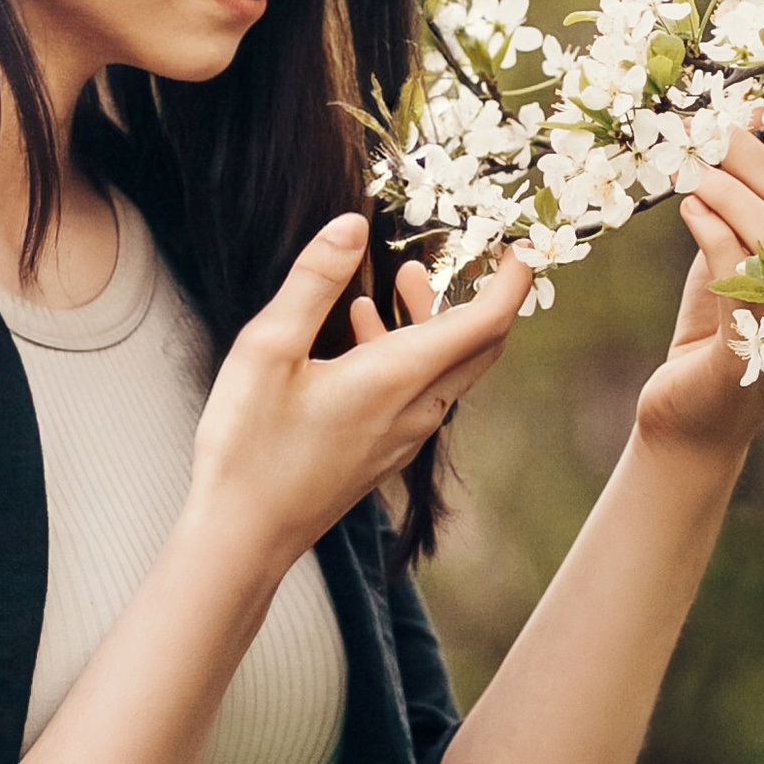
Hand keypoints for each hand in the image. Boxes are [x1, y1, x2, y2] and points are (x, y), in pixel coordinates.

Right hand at [188, 214, 531, 582]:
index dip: (512, 280)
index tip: (519, 243)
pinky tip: (360, 331)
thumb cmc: (249, 447)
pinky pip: (420, 392)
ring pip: (447, 368)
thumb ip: (314, 283)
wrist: (244, 539)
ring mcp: (402, 437)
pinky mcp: (383, 452)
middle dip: (476, 291)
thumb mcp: (267, 349)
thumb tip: (353, 224)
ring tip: (398, 280)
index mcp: (396, 378)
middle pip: (479, 347)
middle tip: (458, 251)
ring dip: (435, 320)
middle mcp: (415, 410)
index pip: (486, 322)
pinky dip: (410, 351)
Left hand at [636, 95, 763, 464]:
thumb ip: (751, 189)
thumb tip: (748, 112)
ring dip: (723, 190)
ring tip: (687, 169)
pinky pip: (741, 275)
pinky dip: (711, 231)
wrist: (690, 412)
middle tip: (704, 129)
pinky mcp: (758, 352)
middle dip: (749, 155)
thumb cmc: (720, 321)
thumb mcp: (738, 243)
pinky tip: (687, 208)